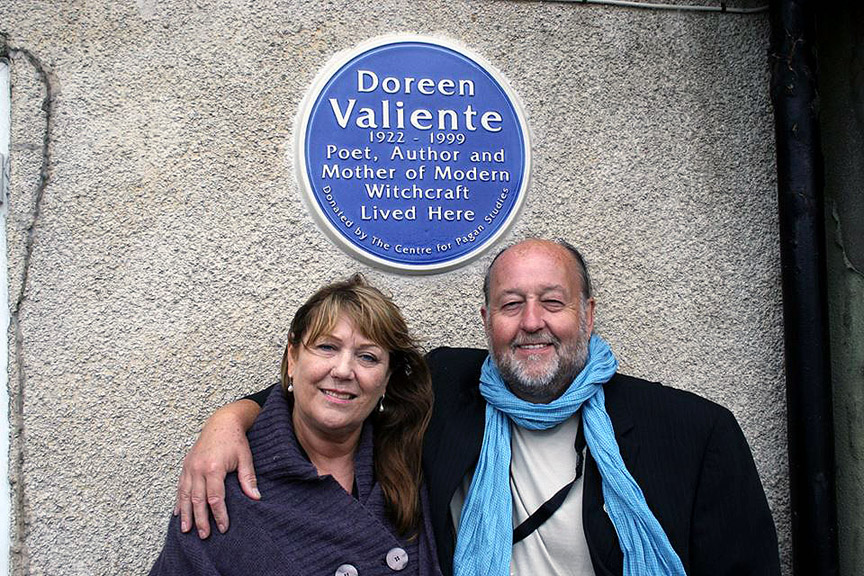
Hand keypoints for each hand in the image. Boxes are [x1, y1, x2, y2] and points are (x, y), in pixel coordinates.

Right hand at [173, 400, 260, 537]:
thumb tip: (255, 497)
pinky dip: (178, 501)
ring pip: (185, 495)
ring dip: (186, 514)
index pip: (215, 498)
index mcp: (214, 468)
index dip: (219, 515)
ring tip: (186, 530)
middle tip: (204, 535)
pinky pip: (180, 487)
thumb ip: (248, 479)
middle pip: (197, 500)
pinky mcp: (186, 465)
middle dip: (200, 520)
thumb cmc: (235, 440)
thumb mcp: (245, 458)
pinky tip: (178, 513)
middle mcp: (198, 469)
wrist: (222, 422)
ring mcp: (190, 467)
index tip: (223, 528)